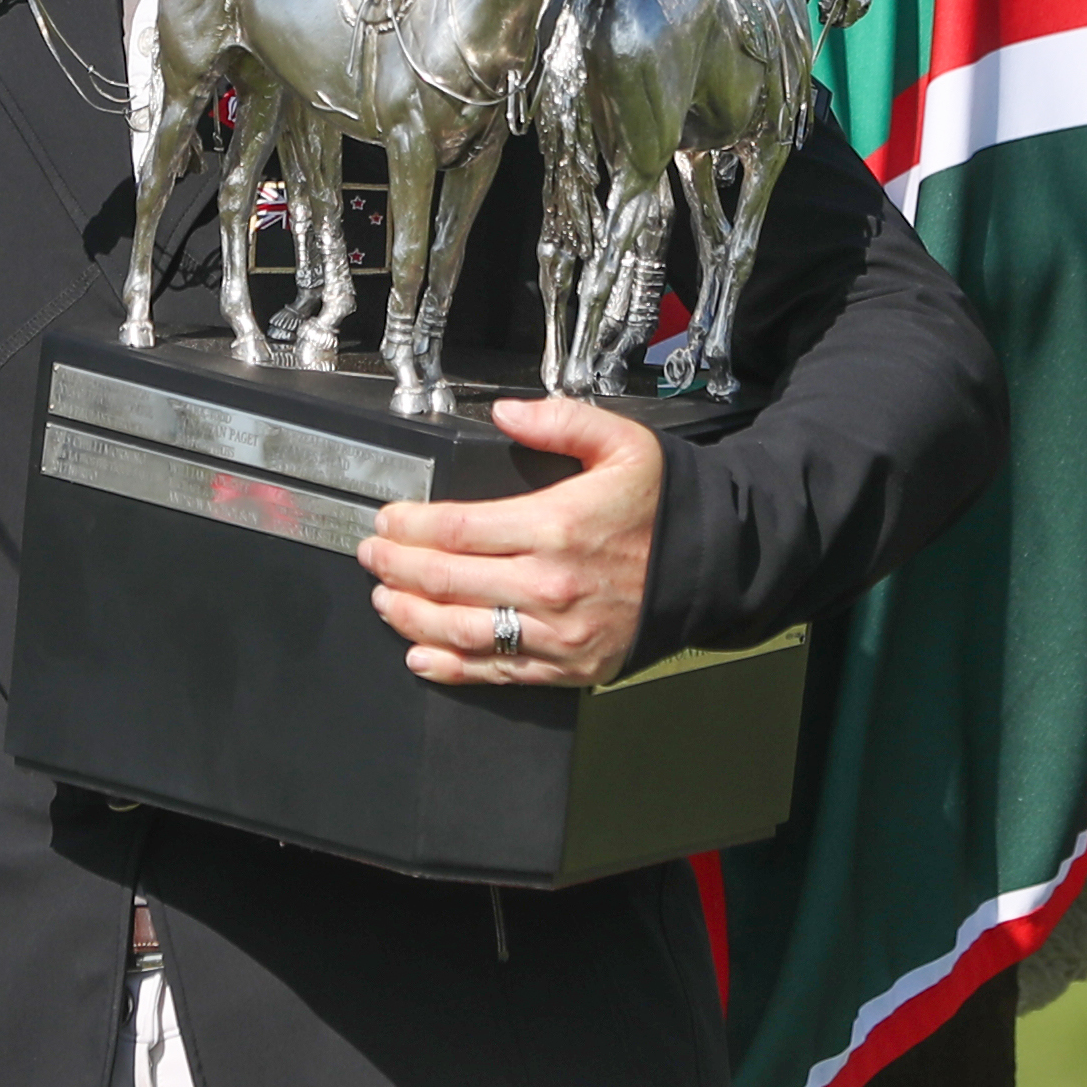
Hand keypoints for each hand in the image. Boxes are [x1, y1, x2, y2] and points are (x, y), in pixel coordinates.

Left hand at [360, 397, 662, 688]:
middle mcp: (551, 585)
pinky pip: (497, 672)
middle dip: (397, 566)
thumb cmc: (664, 505)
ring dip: (411, 616)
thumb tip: (505, 413)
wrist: (713, 564)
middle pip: (447, 581)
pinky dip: (451, 668)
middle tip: (373, 554)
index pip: (458, 529)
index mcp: (557, 526)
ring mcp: (558, 633)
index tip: (388, 519)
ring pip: (461, 631)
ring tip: (385, 598)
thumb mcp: (622, 443)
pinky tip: (421, 655)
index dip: (411, 525)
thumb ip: (559, 420)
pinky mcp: (568, 667)